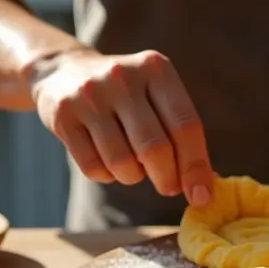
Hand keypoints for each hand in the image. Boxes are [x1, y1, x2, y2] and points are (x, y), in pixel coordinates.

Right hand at [29, 49, 213, 205]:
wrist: (64, 73)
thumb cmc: (127, 97)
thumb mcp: (158, 98)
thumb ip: (183, 136)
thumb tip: (205, 188)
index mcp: (157, 69)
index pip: (186, 126)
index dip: (196, 167)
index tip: (202, 197)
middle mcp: (123, 77)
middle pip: (155, 149)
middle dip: (167, 179)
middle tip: (168, 186)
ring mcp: (90, 94)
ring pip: (123, 163)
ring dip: (133, 177)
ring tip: (133, 166)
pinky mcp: (63, 115)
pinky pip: (94, 167)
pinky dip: (107, 176)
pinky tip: (107, 161)